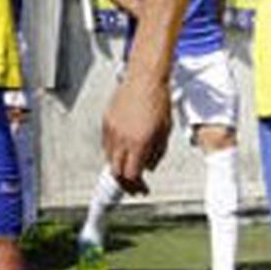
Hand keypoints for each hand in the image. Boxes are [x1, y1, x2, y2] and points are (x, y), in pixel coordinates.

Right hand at [102, 71, 172, 194]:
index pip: (132, 175)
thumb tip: (149, 168)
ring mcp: (111, 131)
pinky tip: (124, 151)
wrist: (145, 79)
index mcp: (139, 143)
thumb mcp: (165, 131)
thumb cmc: (158, 101)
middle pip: (117, 172)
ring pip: (110, 159)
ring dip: (119, 167)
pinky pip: (106, 145)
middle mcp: (122, 139)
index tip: (142, 189)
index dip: (137, 185)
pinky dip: (114, 152)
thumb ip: (157, 153)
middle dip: (125, 182)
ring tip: (130, 167)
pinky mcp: (105, 123)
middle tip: (134, 186)